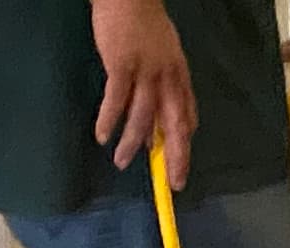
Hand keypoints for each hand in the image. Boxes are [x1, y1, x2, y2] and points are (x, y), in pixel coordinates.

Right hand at [92, 0, 198, 184]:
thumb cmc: (142, 24)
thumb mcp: (164, 53)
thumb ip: (164, 83)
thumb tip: (160, 115)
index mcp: (178, 74)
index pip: (187, 114)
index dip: (184, 143)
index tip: (180, 167)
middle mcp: (167, 76)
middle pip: (175, 123)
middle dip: (175, 156)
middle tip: (173, 183)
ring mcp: (145, 72)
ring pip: (143, 117)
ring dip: (131, 143)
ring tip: (121, 161)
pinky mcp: (122, 66)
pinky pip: (116, 101)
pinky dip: (109, 121)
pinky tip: (102, 136)